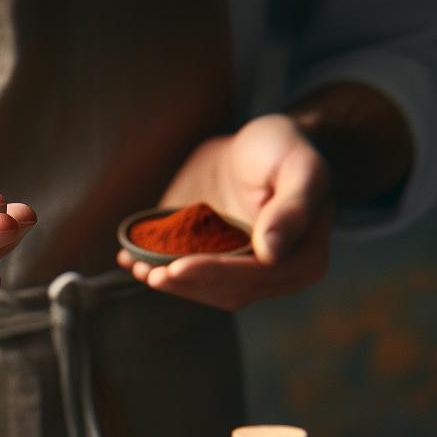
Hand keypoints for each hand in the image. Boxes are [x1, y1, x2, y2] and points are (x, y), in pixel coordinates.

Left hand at [117, 114, 331, 310]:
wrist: (255, 146)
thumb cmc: (283, 149)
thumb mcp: (298, 165)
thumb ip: (293, 206)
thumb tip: (271, 251)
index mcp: (304, 258)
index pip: (258, 276)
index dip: (217, 274)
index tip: (180, 267)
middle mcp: (274, 274)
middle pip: (227, 291)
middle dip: (187, 284)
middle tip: (151, 273)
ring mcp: (242, 273)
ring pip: (204, 291)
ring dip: (170, 284)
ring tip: (138, 267)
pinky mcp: (214, 265)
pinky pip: (188, 278)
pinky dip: (159, 272)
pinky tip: (132, 261)